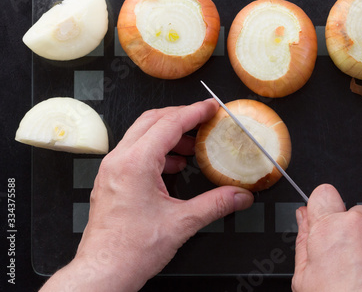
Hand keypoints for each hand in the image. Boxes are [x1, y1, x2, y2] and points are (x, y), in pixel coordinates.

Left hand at [40, 99, 253, 291]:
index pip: (169, 123)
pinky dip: (157, 151)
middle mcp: (119, 161)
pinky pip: (135, 153)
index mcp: (135, 164)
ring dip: (168, 135)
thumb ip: (216, 204)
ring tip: (192, 147)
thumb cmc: (130, 250)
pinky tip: (173, 166)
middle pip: (152, 120)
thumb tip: (240, 195)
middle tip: (203, 119)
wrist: (104, 272)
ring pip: (141, 135)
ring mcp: (112, 170)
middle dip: (180, 116)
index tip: (210, 107)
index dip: (194, 112)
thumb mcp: (182, 223)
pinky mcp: (112, 181)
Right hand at [292, 184, 361, 291]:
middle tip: (345, 259)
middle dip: (350, 229)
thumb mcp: (304, 277)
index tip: (324, 219)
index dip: (323, 207)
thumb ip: (304, 238)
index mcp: (329, 228)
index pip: (324, 193)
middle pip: (354, 212)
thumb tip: (303, 217)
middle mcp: (359, 226)